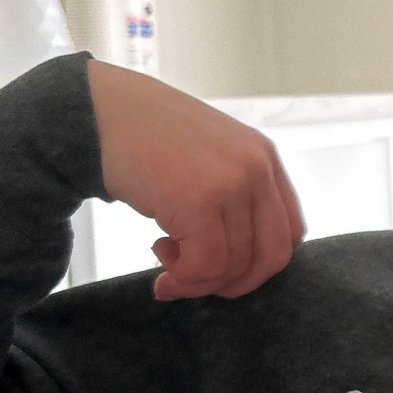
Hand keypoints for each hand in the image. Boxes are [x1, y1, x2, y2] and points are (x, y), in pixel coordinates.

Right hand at [86, 59, 305, 299]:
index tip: (227, 266)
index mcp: (265, 158)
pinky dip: (183, 276)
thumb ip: (235, 198)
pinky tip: (159, 254)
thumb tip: (237, 267)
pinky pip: (206, 265)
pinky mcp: (199, 201)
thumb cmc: (150, 138)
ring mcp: (231, 184)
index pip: (290, 232)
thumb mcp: (211, 158)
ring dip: (196, 278)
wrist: (102, 109)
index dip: (261, 261)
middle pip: (271, 257)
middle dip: (236, 283)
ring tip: (164, 257)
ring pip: (235, 266)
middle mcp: (257, 170)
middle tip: (197, 279)